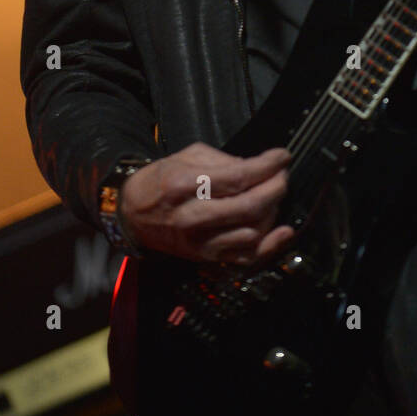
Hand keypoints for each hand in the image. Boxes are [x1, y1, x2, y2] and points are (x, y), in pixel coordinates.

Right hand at [118, 143, 295, 267]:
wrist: (133, 215)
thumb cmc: (161, 180)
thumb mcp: (187, 157)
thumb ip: (223, 160)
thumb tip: (257, 167)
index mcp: (185, 184)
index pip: (238, 177)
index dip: (267, 166)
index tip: (282, 156)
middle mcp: (192, 216)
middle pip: (249, 206)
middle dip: (276, 188)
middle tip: (283, 176)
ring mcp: (200, 241)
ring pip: (251, 233)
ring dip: (273, 212)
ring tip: (274, 196)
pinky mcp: (205, 258)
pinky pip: (244, 258)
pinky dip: (269, 246)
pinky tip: (283, 231)